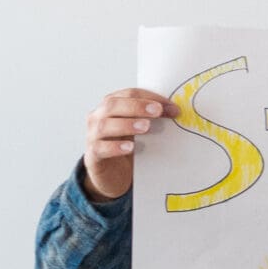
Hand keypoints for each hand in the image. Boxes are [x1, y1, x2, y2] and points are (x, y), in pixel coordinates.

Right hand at [80, 88, 172, 202]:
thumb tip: (175, 112)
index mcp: (111, 106)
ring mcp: (92, 136)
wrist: (112, 174)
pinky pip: (100, 148)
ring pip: (104, 125)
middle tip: (157, 111)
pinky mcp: (92, 156)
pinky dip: (115, 147)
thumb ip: (151, 119)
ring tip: (145, 127)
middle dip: (136, 106)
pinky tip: (130, 147)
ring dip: (126, 124)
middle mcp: (98, 117)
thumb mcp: (139, 130)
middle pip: (112, 105)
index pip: (129, 94)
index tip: (171, 106)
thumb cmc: (127, 146)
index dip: (150, 97)